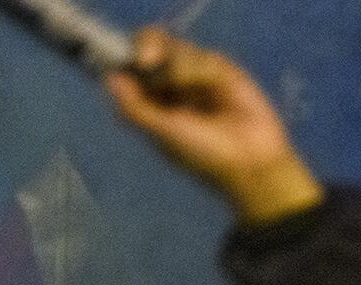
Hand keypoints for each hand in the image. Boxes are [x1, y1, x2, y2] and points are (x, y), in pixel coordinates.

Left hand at [105, 28, 323, 225]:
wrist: (251, 161)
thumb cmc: (204, 156)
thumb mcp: (163, 134)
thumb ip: (135, 108)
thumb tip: (110, 80)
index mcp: (153, 103)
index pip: (130, 69)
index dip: (122, 57)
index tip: (121, 58)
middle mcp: (172, 86)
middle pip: (150, 47)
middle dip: (146, 46)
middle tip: (146, 59)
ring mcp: (197, 77)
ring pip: (176, 50)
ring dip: (178, 68)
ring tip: (189, 93)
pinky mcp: (222, 70)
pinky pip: (202, 57)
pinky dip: (200, 71)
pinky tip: (212, 88)